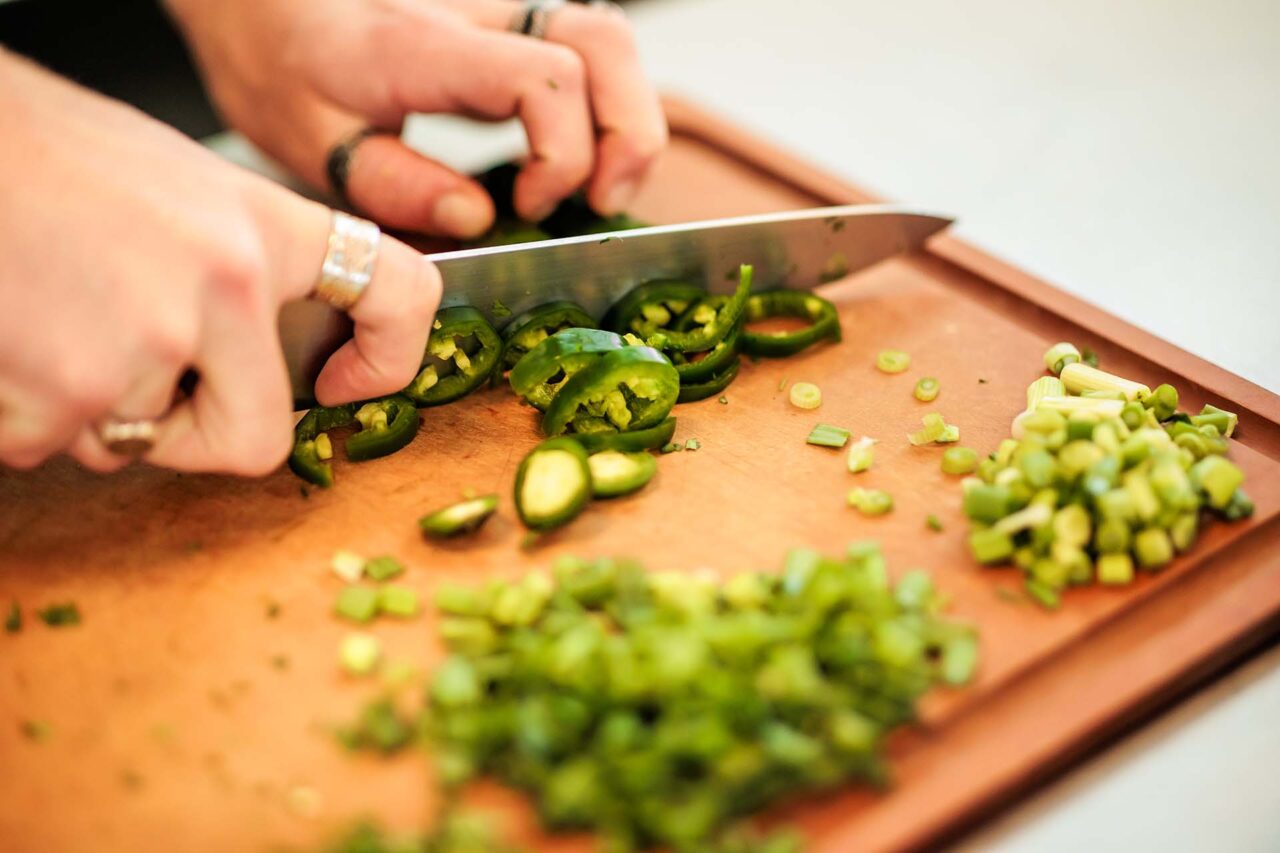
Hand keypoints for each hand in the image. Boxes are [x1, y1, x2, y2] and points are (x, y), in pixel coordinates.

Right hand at [0, 52, 439, 474]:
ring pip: (132, 443)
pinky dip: (24, 413)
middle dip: (192, 435)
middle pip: (255, 440)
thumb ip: (242, 265)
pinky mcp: (69, 387)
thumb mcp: (185, 188)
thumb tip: (264, 343)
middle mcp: (230, 286)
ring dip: (89, 408)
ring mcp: (152, 342)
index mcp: (269, 227)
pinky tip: (16, 337)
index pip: (401, 294)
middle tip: (143, 387)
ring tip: (52, 317)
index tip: (346, 383)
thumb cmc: (55, 156)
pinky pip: (50, 444)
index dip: (390, 359)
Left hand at [166, 0, 667, 237]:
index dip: (562, 153)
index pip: (544, 77)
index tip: (529, 207)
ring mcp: (498, 14)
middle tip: (598, 202)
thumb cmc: (279, 65)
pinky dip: (608, 105)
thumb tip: (477, 216)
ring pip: (608, 36)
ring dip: (630, 117)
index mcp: (426, 48)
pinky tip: (582, 158)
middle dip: (626, 133)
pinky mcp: (506, 28)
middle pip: (602, 41)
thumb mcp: (308, 142)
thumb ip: (392, 183)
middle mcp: (476, 16)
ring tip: (604, 187)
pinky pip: (587, 49)